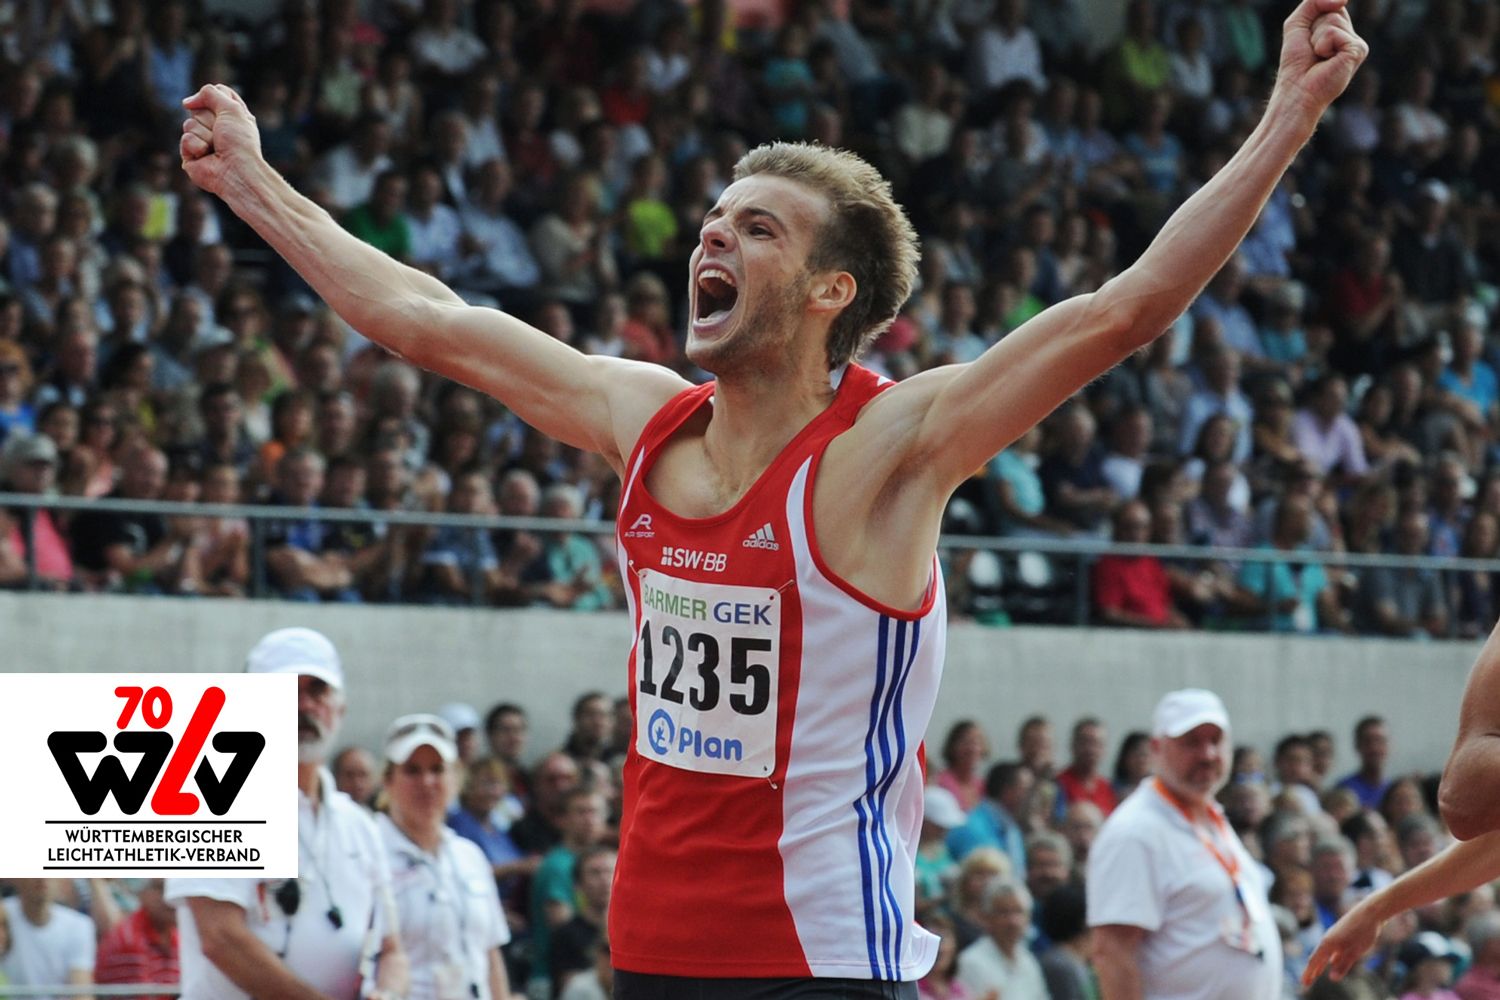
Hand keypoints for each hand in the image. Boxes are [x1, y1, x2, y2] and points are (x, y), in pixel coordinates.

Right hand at [180, 84, 264, 196]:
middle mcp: (218, 129)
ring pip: (189, 123)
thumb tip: (187, 102)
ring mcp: (203, 142)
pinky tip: (206, 156)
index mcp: (232, 118)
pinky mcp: (192, 155)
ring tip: (215, 147)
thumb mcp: (231, 108)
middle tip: (221, 133)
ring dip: (204, 134)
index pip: (216, 94)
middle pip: (198, 108)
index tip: (222, 108)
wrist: (235, 171)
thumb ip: (211, 93)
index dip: (214, 98)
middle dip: (208, 119)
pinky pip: (185, 139)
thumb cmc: (239, 142)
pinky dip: (196, 145)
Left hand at [1274, 0, 1368, 116]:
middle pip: (1332, 10)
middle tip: (1312, 50)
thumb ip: (1314, 2)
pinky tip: (1326, 61)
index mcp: (1341, 32)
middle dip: (1313, 28)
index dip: (1312, 19)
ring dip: (1316, 38)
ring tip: (1318, 57)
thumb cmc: (1296, 62)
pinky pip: (1333, 32)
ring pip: (1333, 19)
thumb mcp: (1298, 23)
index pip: (1332, 6)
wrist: (1297, 90)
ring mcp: (1357, 44)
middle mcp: (1352, 37)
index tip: (1308, 41)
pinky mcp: (1358, 50)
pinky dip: (1322, 44)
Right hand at [1302, 900, 1381, 984]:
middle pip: (1317, 958)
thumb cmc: (1362, 932)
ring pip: (1324, 954)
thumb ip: (1343, 965)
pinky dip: (1329, 958)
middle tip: (1306, 982)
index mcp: (1328, 944)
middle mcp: (1328, 940)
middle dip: (1312, 971)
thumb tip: (1332, 978)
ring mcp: (1334, 936)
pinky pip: (1332, 949)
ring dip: (1320, 965)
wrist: (1370, 912)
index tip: (1304, 984)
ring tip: (1316, 974)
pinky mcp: (1342, 934)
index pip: (1314, 962)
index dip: (1309, 973)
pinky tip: (1332, 962)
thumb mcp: (1354, 952)